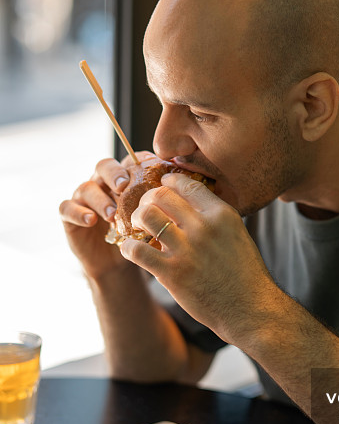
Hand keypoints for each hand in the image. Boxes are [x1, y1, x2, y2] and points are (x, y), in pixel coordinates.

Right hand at [59, 151, 154, 280]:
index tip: (148, 167)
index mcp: (124, 179)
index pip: (127, 160)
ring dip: (100, 199)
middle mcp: (103, 183)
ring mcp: (84, 198)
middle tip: (124, 186)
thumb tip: (187, 189)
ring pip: (86, 187)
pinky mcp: (69, 215)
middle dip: (114, 173)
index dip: (135, 160)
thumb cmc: (138, 236)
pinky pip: (67, 208)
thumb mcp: (151, 219)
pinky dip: (78, 212)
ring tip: (113, 214)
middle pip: (103, 166)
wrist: (117, 263)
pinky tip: (91, 220)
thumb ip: (161, 203)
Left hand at [119, 172, 274, 342]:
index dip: (169, 182)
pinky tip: (131, 250)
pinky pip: (137, 250)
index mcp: (222, 214)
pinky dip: (128, 247)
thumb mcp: (237, 235)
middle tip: (146, 209)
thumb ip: (214, 219)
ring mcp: (187, 250)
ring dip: (137, 219)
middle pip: (161, 195)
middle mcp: (204, 227)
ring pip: (146, 216)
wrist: (251, 310)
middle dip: (148, 199)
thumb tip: (186, 207)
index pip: (187, 185)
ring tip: (138, 228)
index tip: (162, 186)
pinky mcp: (172, 273)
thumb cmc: (245, 275)